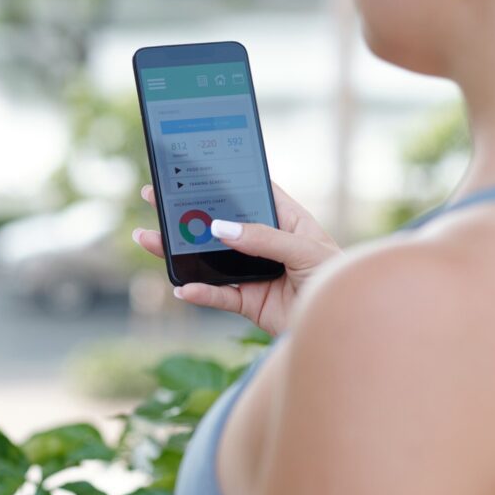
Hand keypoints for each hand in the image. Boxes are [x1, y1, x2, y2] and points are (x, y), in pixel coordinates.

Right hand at [132, 181, 343, 336]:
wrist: (344, 326)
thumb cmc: (336, 278)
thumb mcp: (305, 251)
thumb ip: (265, 239)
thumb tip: (223, 227)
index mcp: (287, 220)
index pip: (252, 193)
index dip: (226, 180)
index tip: (195, 167)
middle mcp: (267, 243)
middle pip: (222, 224)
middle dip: (189, 213)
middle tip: (156, 197)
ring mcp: (256, 272)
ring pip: (211, 259)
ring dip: (182, 252)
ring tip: (150, 240)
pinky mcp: (250, 301)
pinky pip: (219, 295)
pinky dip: (200, 292)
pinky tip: (182, 288)